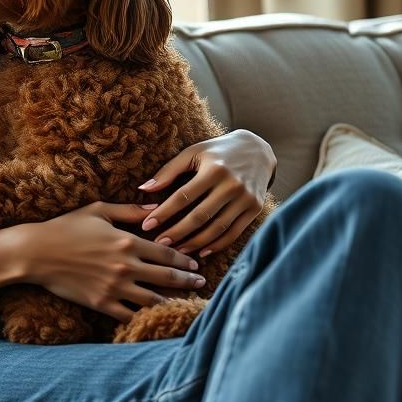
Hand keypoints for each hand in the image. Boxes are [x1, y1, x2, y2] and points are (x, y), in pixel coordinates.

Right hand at [19, 201, 206, 323]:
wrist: (37, 252)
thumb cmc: (66, 227)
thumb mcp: (99, 211)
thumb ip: (130, 210)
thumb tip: (155, 206)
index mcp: (128, 241)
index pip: (167, 253)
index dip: (184, 259)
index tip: (195, 264)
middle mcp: (126, 266)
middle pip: (167, 277)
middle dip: (188, 281)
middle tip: (201, 284)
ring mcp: (115, 287)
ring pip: (153, 300)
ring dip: (173, 302)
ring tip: (185, 304)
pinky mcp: (102, 303)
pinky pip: (130, 316)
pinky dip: (146, 318)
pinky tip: (156, 319)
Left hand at [137, 129, 276, 258]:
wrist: (257, 150)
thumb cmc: (217, 151)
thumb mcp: (193, 153)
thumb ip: (169, 171)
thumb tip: (144, 188)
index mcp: (214, 169)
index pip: (183, 196)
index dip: (164, 213)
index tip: (146, 225)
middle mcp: (232, 184)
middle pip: (200, 216)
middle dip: (177, 232)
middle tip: (159, 244)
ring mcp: (246, 198)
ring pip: (217, 228)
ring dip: (195, 243)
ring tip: (177, 251)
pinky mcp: (255, 208)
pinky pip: (234, 232)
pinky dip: (217, 245)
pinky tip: (201, 251)